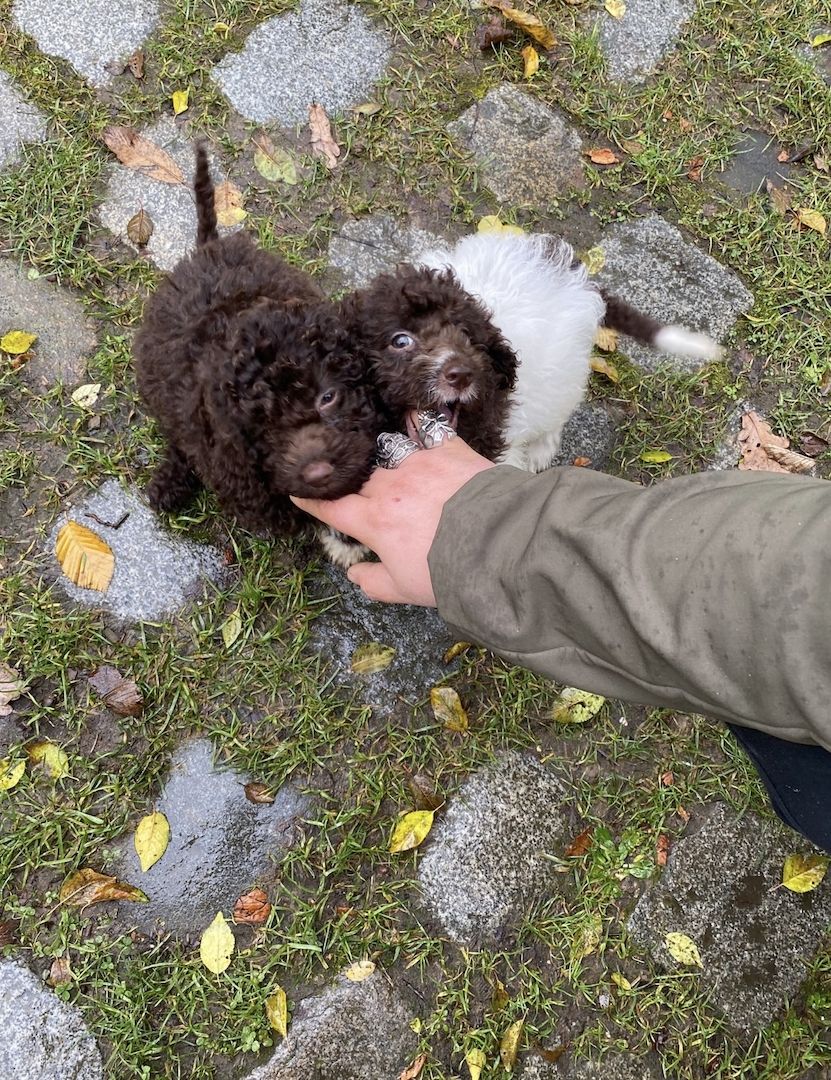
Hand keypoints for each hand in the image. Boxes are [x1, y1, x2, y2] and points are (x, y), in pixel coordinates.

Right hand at [291, 430, 493, 604]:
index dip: (312, 502)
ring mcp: (416, 463)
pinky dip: (415, 421)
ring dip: (378, 450)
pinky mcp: (447, 449)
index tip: (299, 492)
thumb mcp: (405, 588)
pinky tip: (409, 415)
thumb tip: (354, 574)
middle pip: (359, 477)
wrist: (495, 543)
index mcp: (373, 521)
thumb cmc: (447, 571)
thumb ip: (374, 582)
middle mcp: (388, 486)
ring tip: (372, 444)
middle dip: (350, 478)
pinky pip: (425, 426)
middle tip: (345, 474)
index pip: (332, 509)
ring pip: (385, 449)